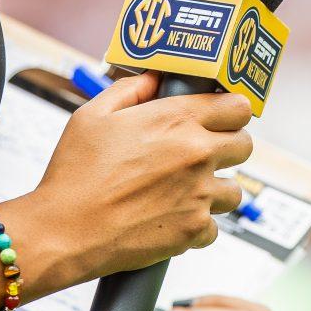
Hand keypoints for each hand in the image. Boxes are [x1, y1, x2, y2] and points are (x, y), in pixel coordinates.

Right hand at [33, 73, 252, 284]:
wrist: (65, 231)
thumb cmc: (74, 173)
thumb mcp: (93, 115)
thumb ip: (131, 89)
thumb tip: (155, 79)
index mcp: (177, 119)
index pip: (239, 107)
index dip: (230, 112)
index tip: (221, 119)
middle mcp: (197, 154)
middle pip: (245, 145)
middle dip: (227, 148)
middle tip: (201, 155)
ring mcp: (200, 193)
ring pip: (234, 190)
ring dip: (214, 190)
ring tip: (182, 192)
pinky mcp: (195, 228)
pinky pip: (214, 227)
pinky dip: (196, 226)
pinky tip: (170, 219)